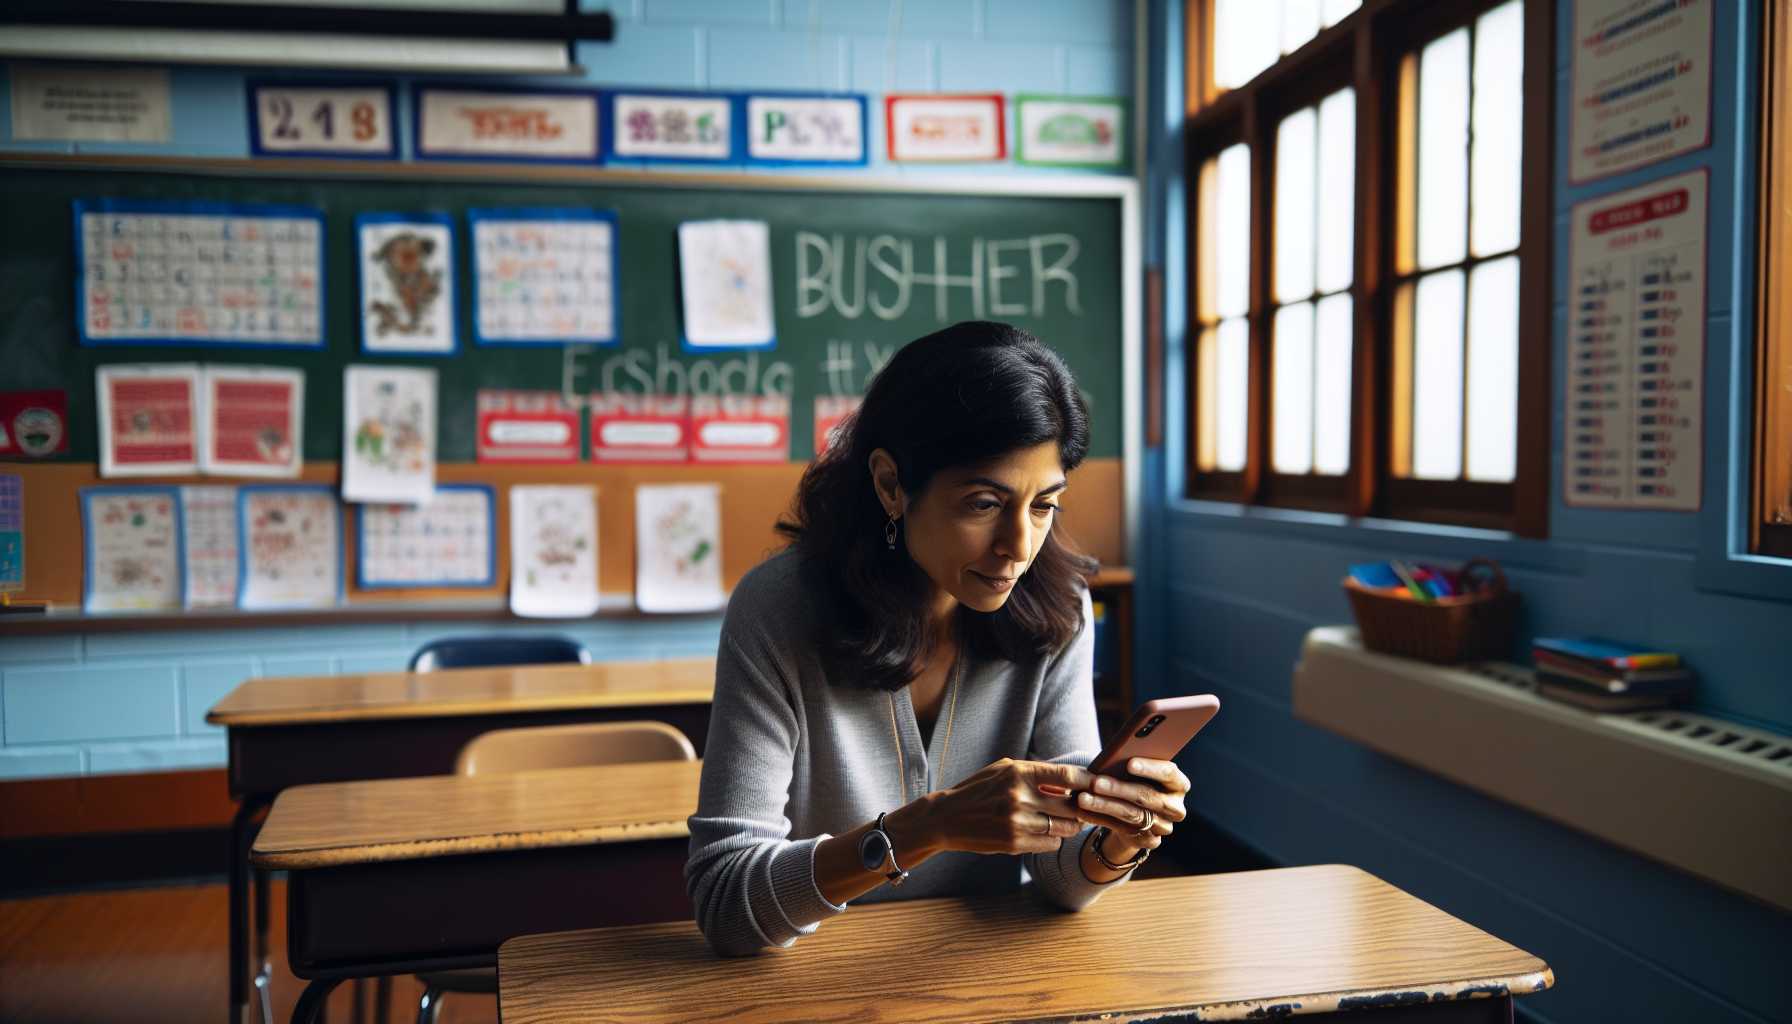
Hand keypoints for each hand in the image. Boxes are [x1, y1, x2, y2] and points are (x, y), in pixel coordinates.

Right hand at [931, 758, 1092, 854]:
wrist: (947, 818)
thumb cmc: (980, 790)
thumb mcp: (1004, 770)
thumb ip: (1037, 774)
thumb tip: (1071, 783)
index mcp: (1019, 772)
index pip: (1067, 775)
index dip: (1089, 781)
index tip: (1100, 784)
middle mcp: (1020, 796)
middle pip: (1072, 806)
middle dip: (1082, 809)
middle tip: (1085, 809)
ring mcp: (1018, 822)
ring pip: (1065, 828)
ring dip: (1068, 826)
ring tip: (1062, 821)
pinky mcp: (1014, 843)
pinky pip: (1050, 844)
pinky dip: (1052, 840)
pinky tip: (1042, 834)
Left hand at [1069, 758, 1188, 855]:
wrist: (1135, 812)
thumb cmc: (1134, 781)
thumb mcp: (1136, 771)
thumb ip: (1130, 763)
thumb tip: (1112, 756)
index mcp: (1178, 783)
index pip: (1169, 773)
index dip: (1150, 768)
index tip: (1129, 764)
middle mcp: (1175, 806)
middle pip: (1148, 797)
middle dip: (1119, 789)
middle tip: (1095, 783)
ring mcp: (1164, 826)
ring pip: (1133, 815)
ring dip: (1105, 806)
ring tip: (1083, 798)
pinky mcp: (1150, 841)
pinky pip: (1122, 830)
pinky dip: (1100, 819)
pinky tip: (1082, 812)